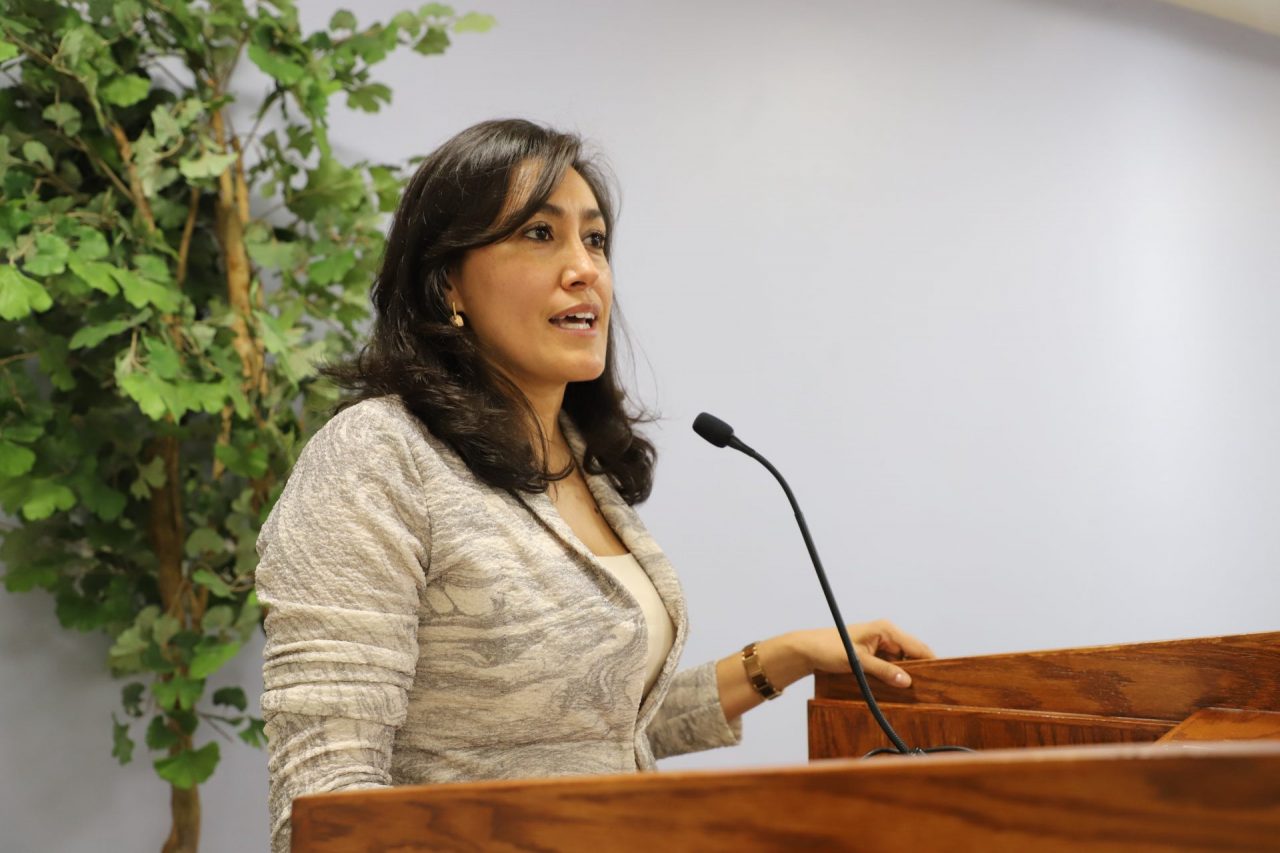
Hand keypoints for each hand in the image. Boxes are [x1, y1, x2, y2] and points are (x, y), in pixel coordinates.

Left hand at [790, 619, 933, 687]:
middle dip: (921, 670)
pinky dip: (896, 674)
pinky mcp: (874, 653)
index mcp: (886, 629)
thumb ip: (883, 671)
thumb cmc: (830, 648)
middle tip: (931, 690)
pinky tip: (899, 687)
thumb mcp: (858, 662)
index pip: (917, 646)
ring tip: (917, 691)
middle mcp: (886, 634)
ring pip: (904, 661)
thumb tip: (907, 682)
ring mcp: (881, 644)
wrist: (809, 649)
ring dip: (907, 674)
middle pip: (913, 653)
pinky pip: (892, 664)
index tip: (942, 678)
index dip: (930, 662)